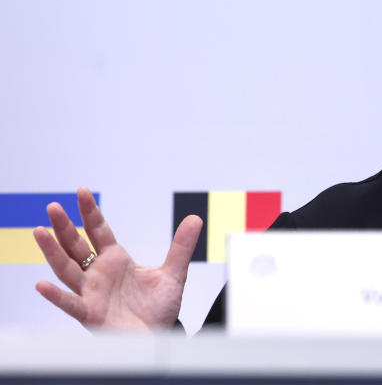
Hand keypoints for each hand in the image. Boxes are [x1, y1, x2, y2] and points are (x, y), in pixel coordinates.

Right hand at [33, 187, 202, 329]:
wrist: (157, 336)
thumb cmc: (158, 308)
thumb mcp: (174, 273)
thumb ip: (181, 246)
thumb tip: (195, 218)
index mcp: (116, 260)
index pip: (99, 231)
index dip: (90, 212)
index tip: (82, 191)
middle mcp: (99, 274)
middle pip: (77, 246)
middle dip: (65, 227)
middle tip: (52, 206)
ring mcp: (92, 293)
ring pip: (67, 270)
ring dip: (52, 252)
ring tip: (39, 232)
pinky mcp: (91, 314)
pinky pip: (71, 305)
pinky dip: (57, 296)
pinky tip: (43, 285)